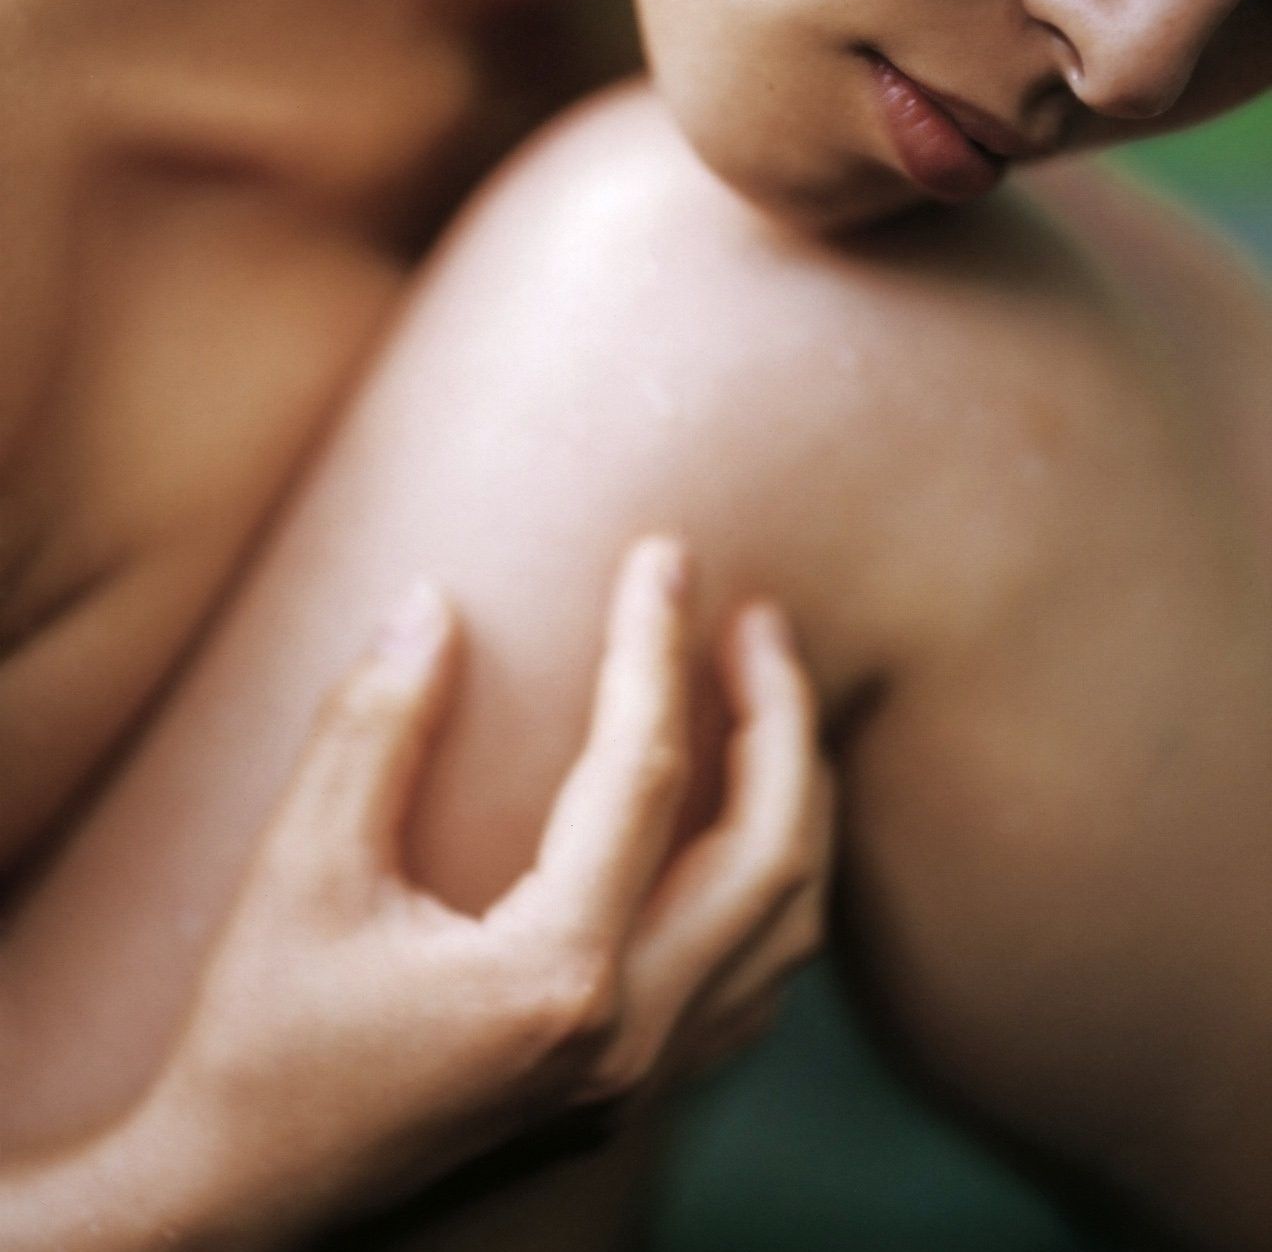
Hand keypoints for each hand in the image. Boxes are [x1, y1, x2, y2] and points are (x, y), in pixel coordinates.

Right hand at [145, 538, 831, 1243]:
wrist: (243, 1202)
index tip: (662, 553)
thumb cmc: (259, 1038)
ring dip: (797, 797)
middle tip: (760, 618)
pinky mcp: (634, 1096)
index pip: (646, 772)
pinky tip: (743, 828)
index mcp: (556, 976)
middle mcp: (630, 1035)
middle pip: (774, 848)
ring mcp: (645, 1080)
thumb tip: (430, 603)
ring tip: (768, 697)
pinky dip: (777, 886)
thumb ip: (371, 727)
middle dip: (781, 715)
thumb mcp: (299, 872)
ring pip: (789, 925)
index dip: (654, 643)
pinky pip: (757, 980)